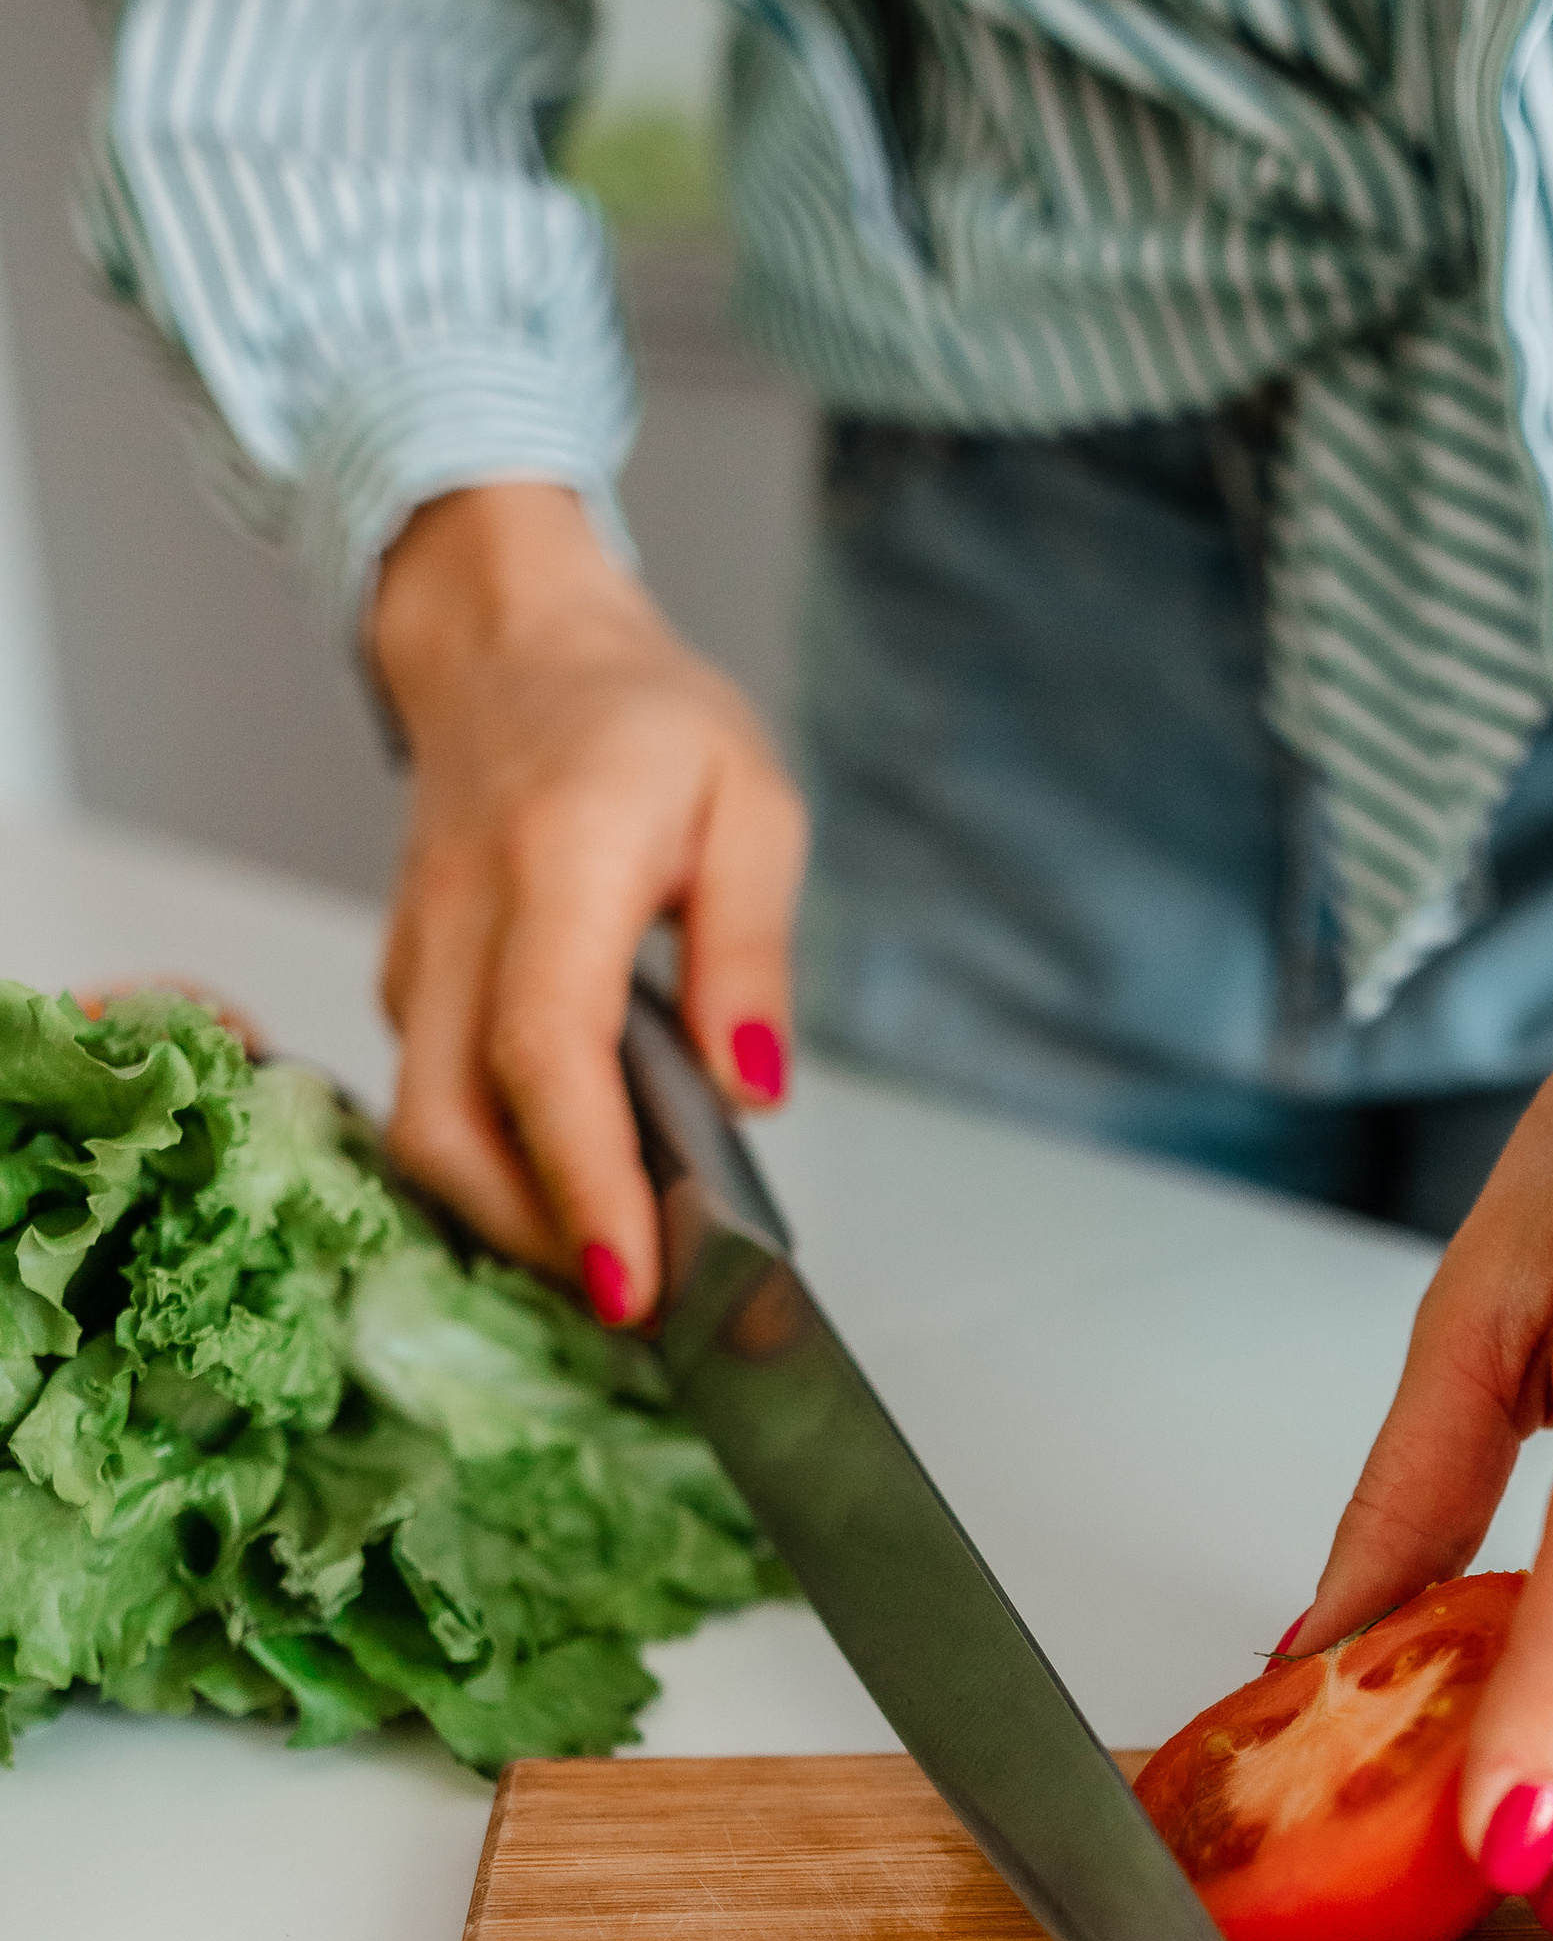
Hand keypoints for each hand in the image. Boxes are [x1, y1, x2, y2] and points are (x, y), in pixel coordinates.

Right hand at [371, 483, 808, 1319]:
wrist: (509, 643)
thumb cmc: (640, 718)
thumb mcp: (751, 802)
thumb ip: (752, 950)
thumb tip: (756, 1089)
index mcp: (553, 866)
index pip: (544, 1054)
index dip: (584, 1183)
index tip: (636, 1280)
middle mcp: (459, 923)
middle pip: (449, 1126)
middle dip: (538, 1236)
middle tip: (642, 1297)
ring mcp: (415, 957)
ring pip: (425, 1130)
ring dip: (514, 1217)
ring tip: (622, 1256)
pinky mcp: (408, 984)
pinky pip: (433, 1102)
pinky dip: (499, 1167)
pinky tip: (581, 1189)